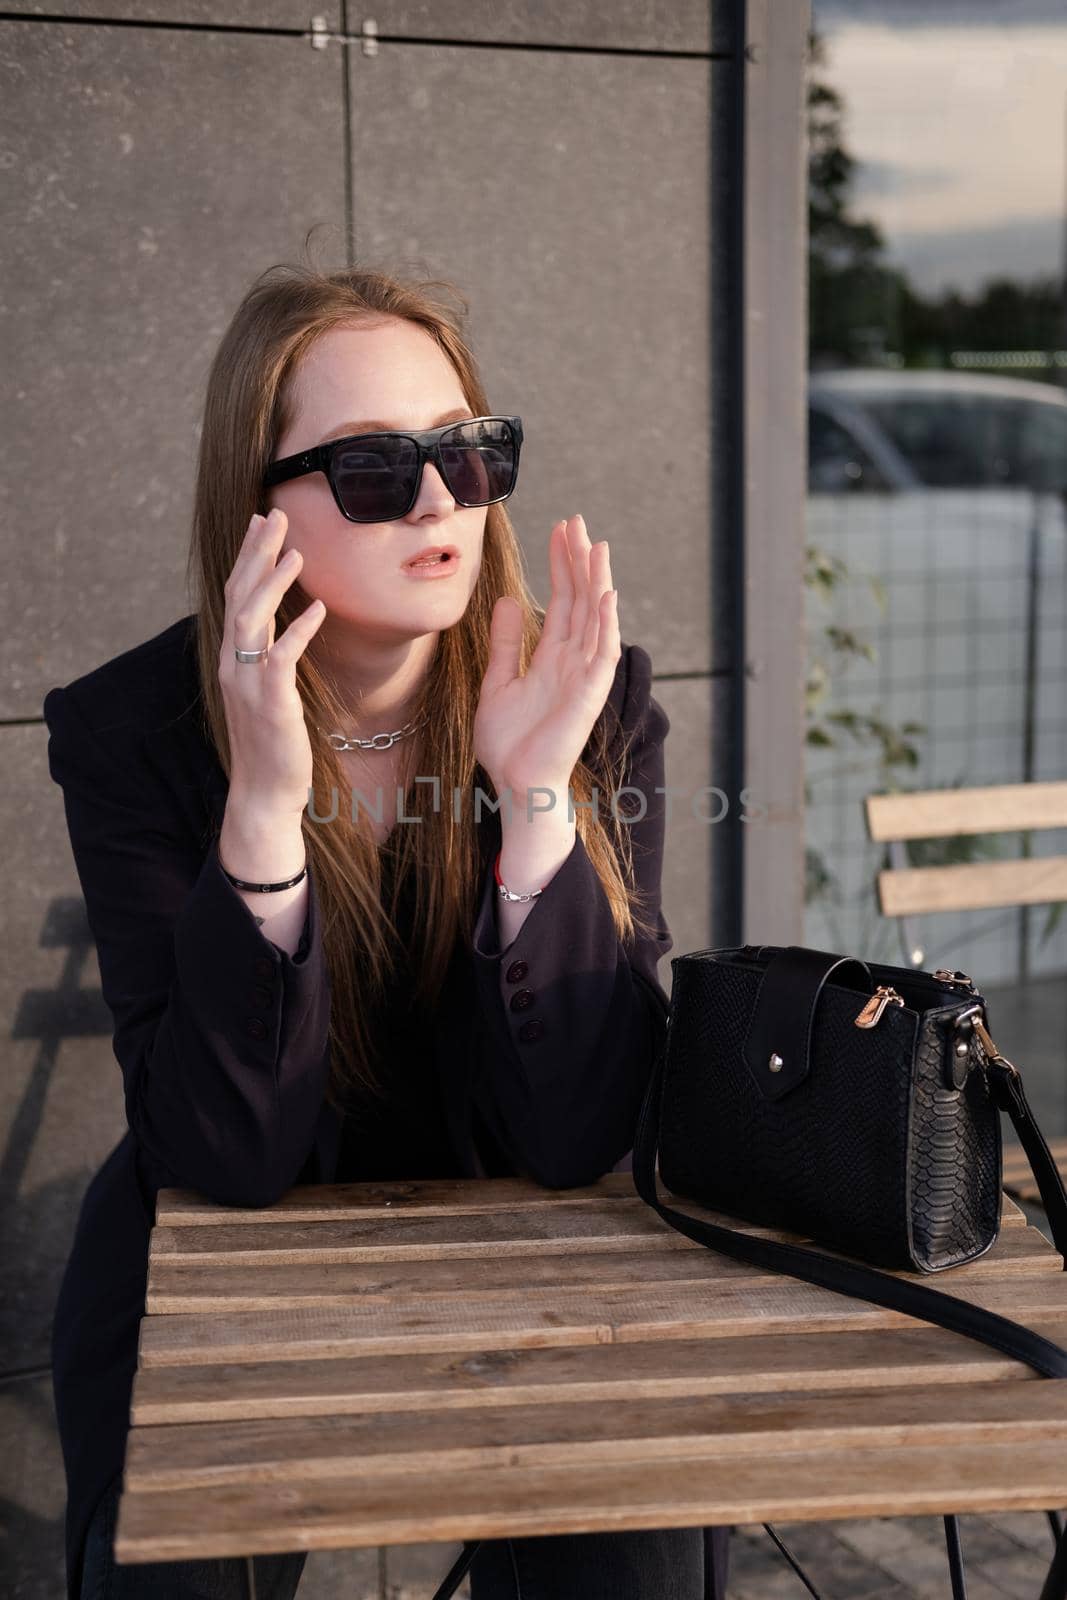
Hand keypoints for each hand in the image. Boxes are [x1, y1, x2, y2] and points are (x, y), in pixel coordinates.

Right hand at [218, 507, 326, 819]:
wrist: (264, 793)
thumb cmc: (273, 743)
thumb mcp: (270, 691)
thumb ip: (272, 657)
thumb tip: (286, 626)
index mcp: (234, 659)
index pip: (236, 595)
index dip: (248, 557)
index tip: (261, 521)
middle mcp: (234, 665)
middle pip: (239, 596)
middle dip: (256, 554)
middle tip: (275, 516)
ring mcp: (249, 684)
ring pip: (252, 620)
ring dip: (273, 584)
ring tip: (296, 554)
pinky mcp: (271, 705)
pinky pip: (281, 659)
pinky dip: (298, 632)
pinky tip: (319, 610)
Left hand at [475, 513, 620, 812]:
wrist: (514, 784)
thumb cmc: (508, 745)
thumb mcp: (498, 683)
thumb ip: (506, 644)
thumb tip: (508, 601)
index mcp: (553, 658)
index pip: (563, 600)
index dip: (562, 565)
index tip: (560, 530)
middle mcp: (573, 662)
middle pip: (581, 600)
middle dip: (580, 561)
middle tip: (577, 521)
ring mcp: (584, 677)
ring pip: (596, 619)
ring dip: (598, 582)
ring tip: (597, 545)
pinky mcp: (589, 696)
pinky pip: (603, 654)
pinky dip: (607, 624)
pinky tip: (607, 595)